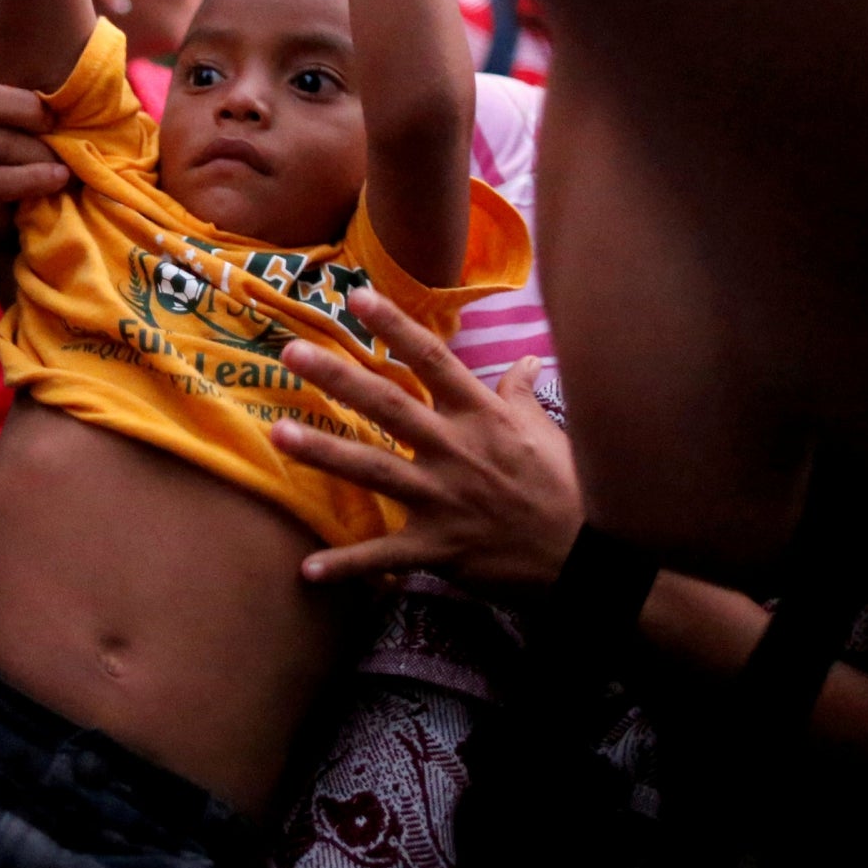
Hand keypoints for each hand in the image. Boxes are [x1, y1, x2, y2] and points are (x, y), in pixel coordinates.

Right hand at [0, 18, 65, 257]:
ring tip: (63, 159)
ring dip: (39, 150)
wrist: (1, 212)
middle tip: (53, 119)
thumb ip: (13, 85)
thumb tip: (68, 65)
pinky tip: (59, 176)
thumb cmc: (11, 145)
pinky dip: (36, 178)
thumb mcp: (6, 110)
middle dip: (23, 107)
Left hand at [271, 287, 583, 586]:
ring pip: (374, 470)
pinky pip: (384, 557)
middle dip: (337, 378)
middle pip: (388, 405)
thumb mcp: (547, 432)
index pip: (433, 360)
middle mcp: (456, 450)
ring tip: (279, 435)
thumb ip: (522, 394)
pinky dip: (347, 566)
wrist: (588, 558)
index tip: (355, 296)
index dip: (394, 326)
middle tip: (290, 353)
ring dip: (324, 452)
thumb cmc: (571, 488)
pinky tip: (307, 571)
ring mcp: (444, 499)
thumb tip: (525, 359)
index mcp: (482, 417)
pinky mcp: (438, 548)